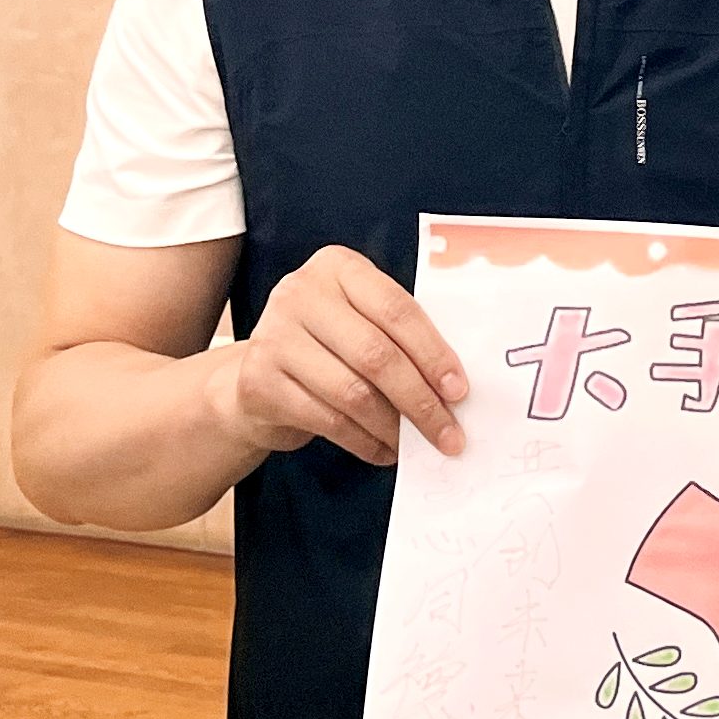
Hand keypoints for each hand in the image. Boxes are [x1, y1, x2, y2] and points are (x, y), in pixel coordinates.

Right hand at [211, 244, 467, 463]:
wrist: (258, 374)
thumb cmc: (328, 345)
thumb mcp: (360, 320)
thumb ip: (398, 337)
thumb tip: (451, 387)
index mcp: (337, 267)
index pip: (397, 310)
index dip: (433, 353)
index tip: (459, 390)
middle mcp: (301, 294)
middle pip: (376, 354)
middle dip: (420, 400)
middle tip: (448, 433)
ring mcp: (274, 336)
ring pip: (353, 393)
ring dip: (394, 427)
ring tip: (416, 444)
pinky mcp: (259, 382)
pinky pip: (328, 421)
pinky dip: (364, 442)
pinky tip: (383, 450)